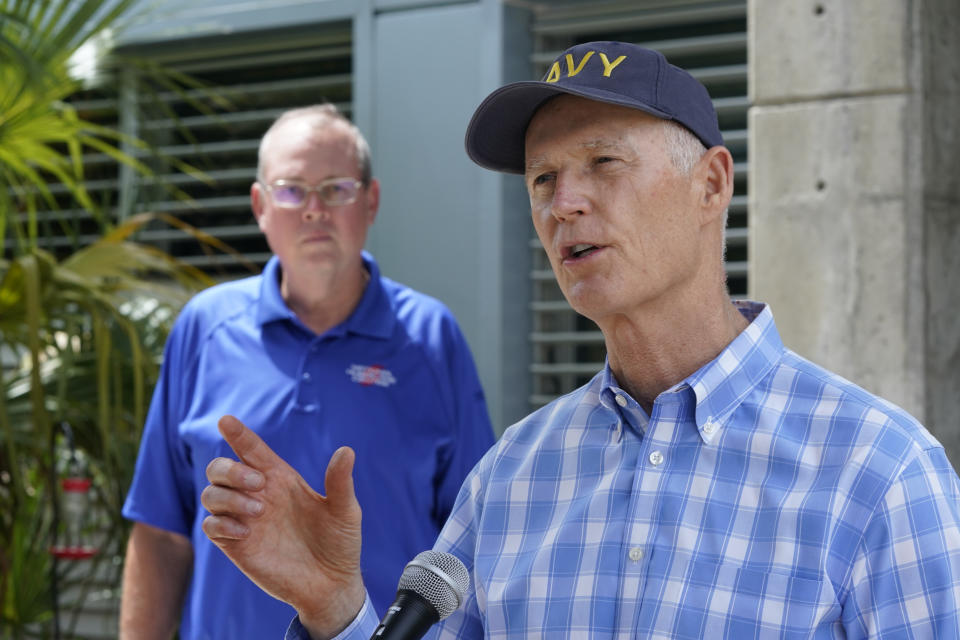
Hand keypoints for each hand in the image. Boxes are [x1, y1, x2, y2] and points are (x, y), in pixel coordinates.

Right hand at [201, 415, 364, 638]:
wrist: (331, 583)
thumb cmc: (340, 543)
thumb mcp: (345, 511)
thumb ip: (340, 482)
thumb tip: (346, 450)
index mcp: (280, 479)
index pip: (252, 449)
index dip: (238, 434)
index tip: (226, 420)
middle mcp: (258, 495)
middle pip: (220, 468)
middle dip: (230, 469)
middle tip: (259, 483)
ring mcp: (244, 519)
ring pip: (211, 493)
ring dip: (229, 497)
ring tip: (259, 512)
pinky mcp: (236, 544)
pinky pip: (210, 526)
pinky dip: (222, 523)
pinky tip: (247, 532)